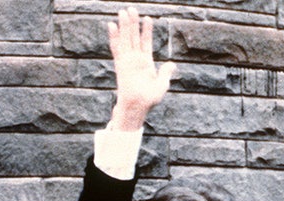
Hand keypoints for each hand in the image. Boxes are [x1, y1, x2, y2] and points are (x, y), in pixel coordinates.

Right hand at [107, 7, 175, 131]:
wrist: (137, 107)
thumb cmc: (149, 100)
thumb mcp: (162, 85)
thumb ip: (165, 73)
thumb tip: (172, 64)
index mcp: (146, 62)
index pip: (146, 42)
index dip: (146, 30)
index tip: (147, 18)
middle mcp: (135, 59)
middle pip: (134, 36)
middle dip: (133, 23)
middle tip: (131, 8)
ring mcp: (127, 60)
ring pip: (125, 38)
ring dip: (124, 25)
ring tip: (123, 11)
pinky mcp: (120, 64)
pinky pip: (116, 47)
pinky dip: (114, 36)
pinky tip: (112, 25)